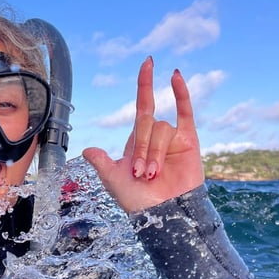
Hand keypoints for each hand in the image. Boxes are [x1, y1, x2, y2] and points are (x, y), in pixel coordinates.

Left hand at [82, 57, 204, 212]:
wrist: (162, 214)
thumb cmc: (138, 200)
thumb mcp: (112, 179)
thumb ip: (101, 162)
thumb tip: (88, 149)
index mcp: (138, 141)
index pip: (141, 106)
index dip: (144, 84)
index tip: (147, 63)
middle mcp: (156, 137)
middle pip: (146, 124)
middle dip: (140, 148)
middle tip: (139, 173)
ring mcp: (173, 139)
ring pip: (162, 129)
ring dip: (154, 152)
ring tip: (152, 174)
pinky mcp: (190, 143)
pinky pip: (186, 114)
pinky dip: (181, 95)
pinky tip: (175, 76)